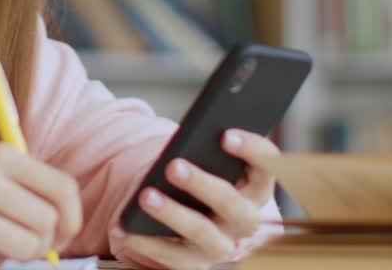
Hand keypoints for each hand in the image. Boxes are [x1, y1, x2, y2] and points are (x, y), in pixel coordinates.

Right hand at [0, 141, 83, 269]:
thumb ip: (33, 188)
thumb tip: (68, 224)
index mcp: (1, 155)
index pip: (62, 187)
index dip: (73, 216)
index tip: (64, 230)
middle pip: (47, 221)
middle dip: (47, 240)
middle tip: (32, 241)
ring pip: (28, 248)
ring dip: (23, 254)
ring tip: (5, 243)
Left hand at [108, 130, 279, 269]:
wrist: (188, 213)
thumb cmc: (198, 172)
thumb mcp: (206, 160)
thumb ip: (204, 149)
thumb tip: (186, 139)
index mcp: (254, 188)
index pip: (268, 167)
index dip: (253, 151)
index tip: (226, 135)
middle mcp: (244, 220)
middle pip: (232, 204)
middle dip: (203, 184)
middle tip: (174, 165)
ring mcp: (220, 245)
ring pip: (202, 233)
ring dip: (172, 213)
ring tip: (145, 195)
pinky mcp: (194, 264)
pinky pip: (171, 257)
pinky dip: (144, 241)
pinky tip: (123, 226)